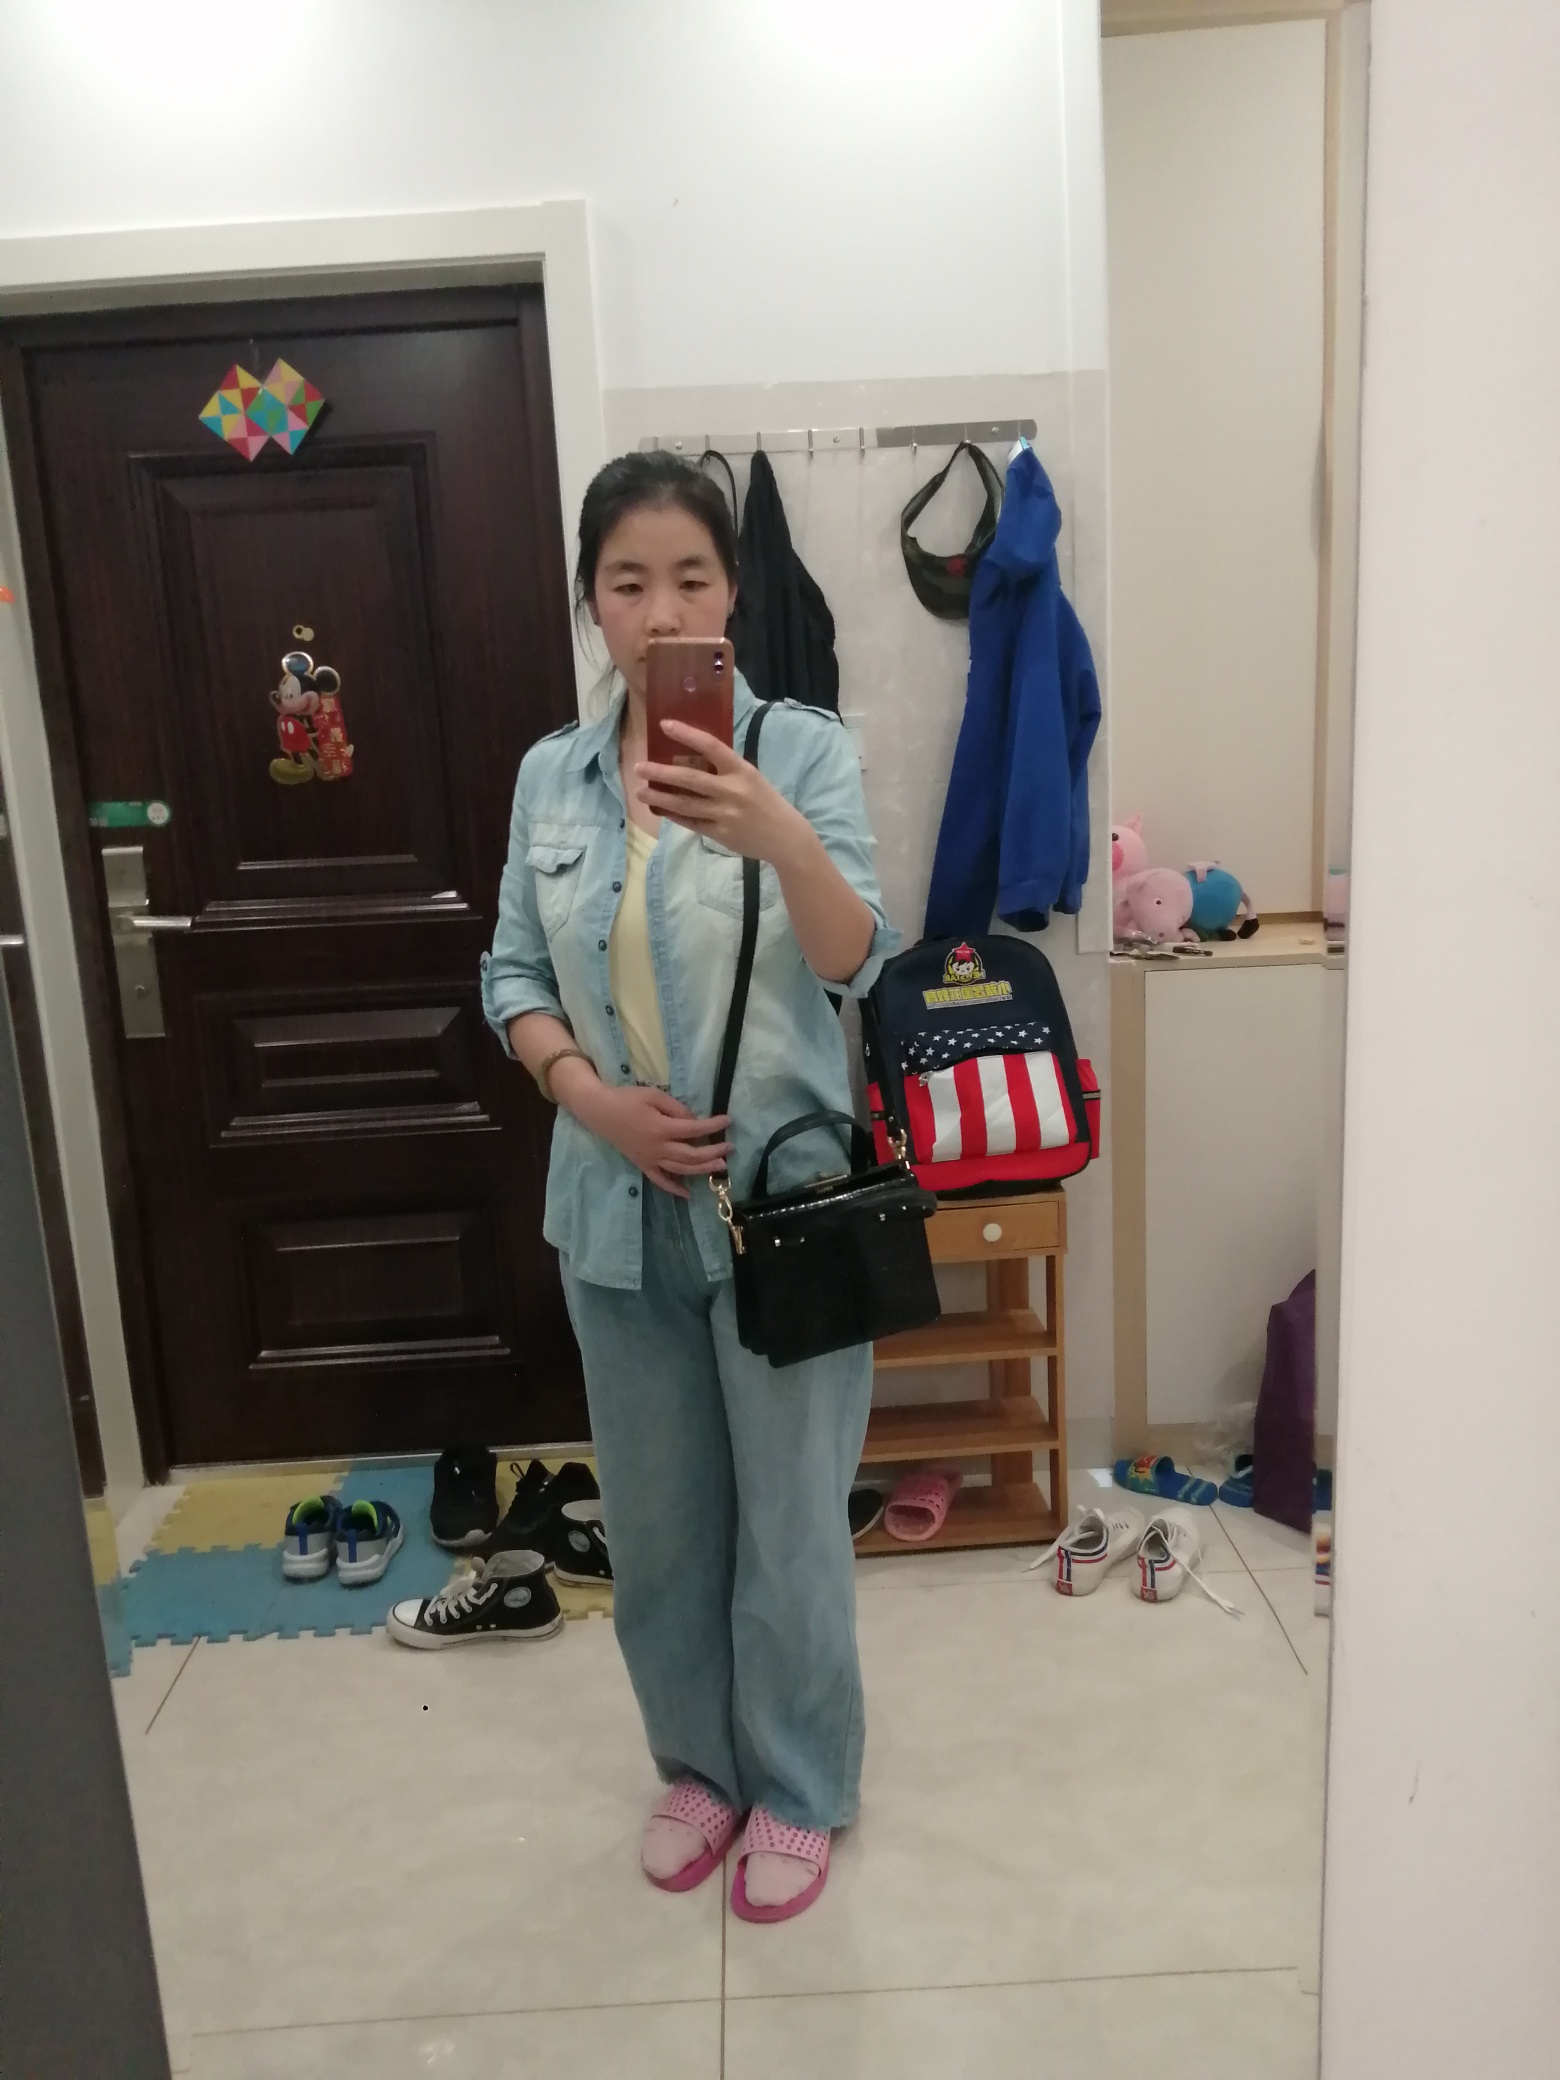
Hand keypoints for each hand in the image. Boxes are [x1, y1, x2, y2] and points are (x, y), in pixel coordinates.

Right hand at [565, 1073, 731, 1199]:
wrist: (599, 1111)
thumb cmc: (626, 1099)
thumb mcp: (653, 1095)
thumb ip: (676, 1108)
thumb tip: (694, 1121)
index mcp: (661, 1129)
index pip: (694, 1129)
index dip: (713, 1126)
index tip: (727, 1121)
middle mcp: (657, 1148)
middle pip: (691, 1155)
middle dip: (713, 1152)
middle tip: (729, 1148)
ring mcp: (649, 1159)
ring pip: (680, 1170)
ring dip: (702, 1170)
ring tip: (719, 1166)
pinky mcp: (642, 1165)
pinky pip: (660, 1181)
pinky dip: (674, 1188)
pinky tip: (687, 1194)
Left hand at [637, 720, 809, 864]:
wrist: (785, 837)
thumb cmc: (766, 802)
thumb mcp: (751, 778)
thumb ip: (726, 769)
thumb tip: (693, 758)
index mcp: (741, 771)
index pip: (711, 746)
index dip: (686, 734)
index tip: (665, 725)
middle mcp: (732, 791)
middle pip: (689, 778)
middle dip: (660, 772)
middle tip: (639, 767)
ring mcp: (724, 814)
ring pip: (684, 804)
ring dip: (659, 798)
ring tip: (640, 792)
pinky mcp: (719, 834)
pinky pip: (691, 822)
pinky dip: (674, 815)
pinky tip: (660, 810)